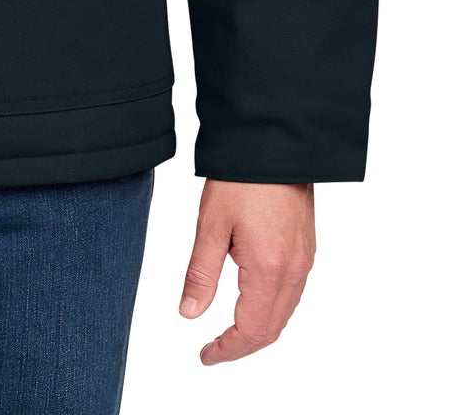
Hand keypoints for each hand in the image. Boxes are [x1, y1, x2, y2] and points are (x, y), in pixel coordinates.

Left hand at [178, 179, 315, 364]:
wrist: (276, 142)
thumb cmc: (242, 177)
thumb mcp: (210, 225)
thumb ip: (201, 274)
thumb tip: (189, 314)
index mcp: (268, 269)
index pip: (251, 331)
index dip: (227, 349)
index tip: (206, 355)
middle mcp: (293, 270)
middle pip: (272, 329)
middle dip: (242, 345)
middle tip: (213, 349)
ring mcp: (304, 259)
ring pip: (285, 313)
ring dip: (259, 329)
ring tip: (229, 331)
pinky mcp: (306, 247)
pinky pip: (292, 292)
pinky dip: (272, 308)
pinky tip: (252, 300)